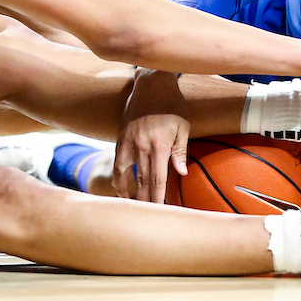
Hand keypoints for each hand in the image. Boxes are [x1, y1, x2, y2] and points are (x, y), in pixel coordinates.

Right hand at [113, 69, 188, 202]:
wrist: (152, 83)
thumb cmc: (173, 105)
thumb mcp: (184, 127)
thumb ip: (180, 152)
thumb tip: (181, 174)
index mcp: (161, 144)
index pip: (158, 179)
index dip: (158, 197)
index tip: (161, 210)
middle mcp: (142, 145)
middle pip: (142, 180)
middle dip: (145, 200)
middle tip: (148, 216)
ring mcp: (129, 141)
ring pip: (124, 174)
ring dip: (127, 192)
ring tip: (131, 206)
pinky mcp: (120, 136)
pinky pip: (117, 162)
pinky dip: (118, 177)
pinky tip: (120, 187)